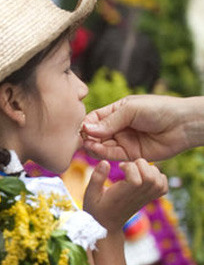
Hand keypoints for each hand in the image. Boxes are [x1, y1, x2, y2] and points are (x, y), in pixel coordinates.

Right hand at [81, 94, 197, 161]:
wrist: (183, 125)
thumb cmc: (160, 110)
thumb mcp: (131, 110)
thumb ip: (109, 121)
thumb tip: (86, 129)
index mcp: (117, 112)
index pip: (94, 119)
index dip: (86, 124)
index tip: (80, 128)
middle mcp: (118, 127)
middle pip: (95, 134)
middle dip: (87, 137)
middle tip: (82, 139)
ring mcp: (124, 141)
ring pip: (101, 146)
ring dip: (92, 146)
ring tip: (88, 144)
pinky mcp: (130, 154)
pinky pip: (111, 155)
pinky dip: (102, 153)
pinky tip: (96, 148)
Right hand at [81, 159, 168, 230]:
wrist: (107, 224)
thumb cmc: (97, 208)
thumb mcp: (90, 194)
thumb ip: (96, 178)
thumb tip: (105, 162)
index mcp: (122, 195)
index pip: (136, 180)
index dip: (130, 168)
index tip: (120, 166)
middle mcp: (137, 196)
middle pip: (151, 177)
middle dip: (141, 165)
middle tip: (130, 166)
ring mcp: (146, 198)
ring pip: (158, 178)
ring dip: (149, 169)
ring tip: (137, 170)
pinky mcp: (150, 198)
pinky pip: (163, 185)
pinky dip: (159, 177)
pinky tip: (146, 177)